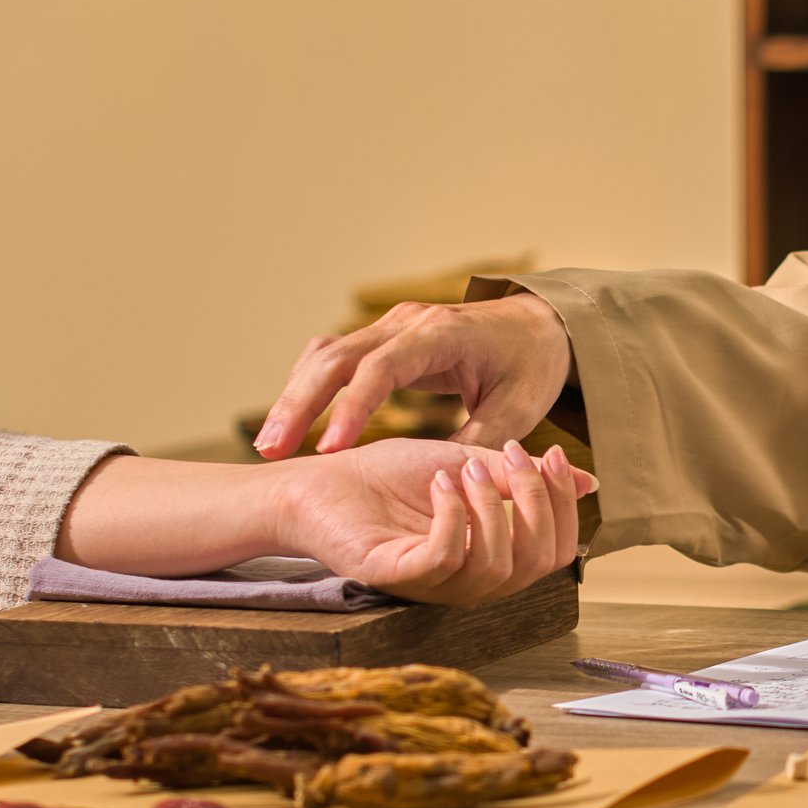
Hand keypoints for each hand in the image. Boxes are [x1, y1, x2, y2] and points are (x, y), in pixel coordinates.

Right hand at [255, 292, 573, 457]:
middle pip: (337, 356)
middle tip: (270, 450)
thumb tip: (446, 483)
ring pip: (325, 355)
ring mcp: (390, 326)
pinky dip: (307, 388)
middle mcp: (407, 323)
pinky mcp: (382, 337)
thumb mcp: (518, 408)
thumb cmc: (530, 366)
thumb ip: (481, 444)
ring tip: (268, 446)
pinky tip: (290, 425)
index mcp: (440, 335)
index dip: (351, 408)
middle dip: (299, 403)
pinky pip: (333, 358)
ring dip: (294, 398)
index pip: (382, 368)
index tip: (329, 452)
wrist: (538, 324)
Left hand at [268, 437, 594, 604]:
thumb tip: (590, 481)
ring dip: (490, 506)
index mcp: (492, 558)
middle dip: (535, 501)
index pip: (557, 553)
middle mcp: (469, 581)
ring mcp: (433, 585)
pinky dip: (452, 515)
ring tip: (462, 467)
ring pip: (496, 566)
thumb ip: (522, 477)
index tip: (554, 452)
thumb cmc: (391, 476)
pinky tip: (439, 483)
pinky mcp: (394, 576)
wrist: (322, 477)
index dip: (565, 506)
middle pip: (537, 564)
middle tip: (508, 455)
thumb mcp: (469, 464)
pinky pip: (445, 559)